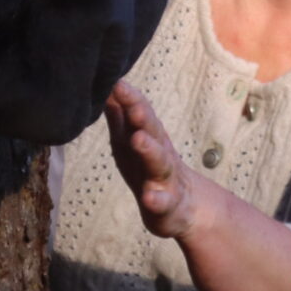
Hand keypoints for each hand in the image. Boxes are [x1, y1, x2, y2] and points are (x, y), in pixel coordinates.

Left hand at [103, 80, 203, 239]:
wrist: (184, 207)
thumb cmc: (149, 169)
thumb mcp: (131, 142)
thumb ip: (120, 117)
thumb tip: (107, 87)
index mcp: (148, 137)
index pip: (139, 113)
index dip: (130, 99)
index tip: (116, 82)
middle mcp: (159, 153)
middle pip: (152, 131)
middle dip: (142, 117)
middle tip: (132, 104)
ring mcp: (165, 179)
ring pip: (159, 163)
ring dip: (149, 150)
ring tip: (138, 139)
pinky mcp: (168, 205)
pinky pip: (162, 203)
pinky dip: (156, 200)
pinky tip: (149, 198)